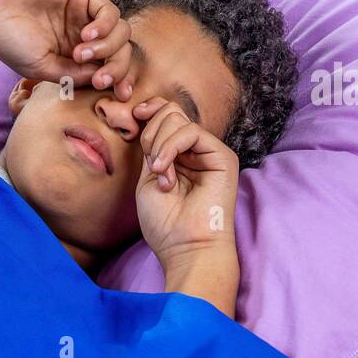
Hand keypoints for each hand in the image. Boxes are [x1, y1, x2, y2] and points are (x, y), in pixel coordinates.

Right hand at [0, 0, 135, 98]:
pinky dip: (105, 27)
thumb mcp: (40, 69)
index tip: (117, 95)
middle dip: (118, 70)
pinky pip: (111, 13)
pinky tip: (86, 35)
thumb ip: (73, 75)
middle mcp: (82, 39)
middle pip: (119, 54)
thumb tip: (103, 78)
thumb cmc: (8, 38)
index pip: (107, 71)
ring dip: (108, 49)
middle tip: (101, 79)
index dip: (118, 83)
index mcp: (72, 59)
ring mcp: (84, 17)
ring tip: (80, 53)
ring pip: (120, 35)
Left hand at [129, 96, 240, 276]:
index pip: (167, 115)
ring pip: (178, 120)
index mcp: (178, 155)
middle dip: (150, 134)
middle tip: (151, 164)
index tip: (134, 115)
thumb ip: (151, 146)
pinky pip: (191, 132)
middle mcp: (196, 151)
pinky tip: (164, 171)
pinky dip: (170, 147)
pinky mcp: (223, 157)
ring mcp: (210, 153)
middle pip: (170, 113)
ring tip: (159, 173)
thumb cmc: (165, 222)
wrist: (185, 247)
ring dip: (158, 145)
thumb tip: (149, 113)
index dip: (150, 110)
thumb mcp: (148, 176)